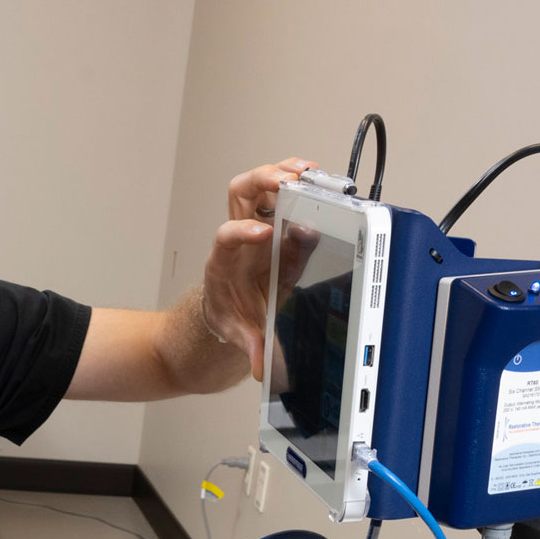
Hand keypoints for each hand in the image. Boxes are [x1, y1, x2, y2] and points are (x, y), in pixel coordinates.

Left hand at [201, 157, 316, 380]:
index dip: (243, 230)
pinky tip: (314, 178)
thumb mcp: (238, 332)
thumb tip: (260, 366)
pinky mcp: (272, 222)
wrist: (224, 308)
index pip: (227, 235)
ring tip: (307, 172)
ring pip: (258, 185)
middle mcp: (239, 236)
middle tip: (287, 182)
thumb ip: (251, 346)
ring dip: (281, 172)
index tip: (263, 232)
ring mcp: (255, 224)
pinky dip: (296, 181)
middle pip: (240, 193)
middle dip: (263, 182)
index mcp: (226, 261)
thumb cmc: (231, 313)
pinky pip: (279, 193)